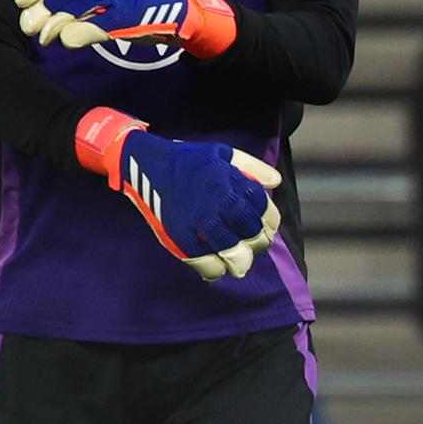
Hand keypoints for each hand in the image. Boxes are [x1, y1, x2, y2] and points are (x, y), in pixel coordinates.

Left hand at [18, 0, 233, 55]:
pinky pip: (96, 27)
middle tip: (28, 25)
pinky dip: (77, 34)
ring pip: (78, 7)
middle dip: (43, 8)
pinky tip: (65, 41)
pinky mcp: (128, 19)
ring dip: (56, 23)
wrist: (170, 12)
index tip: (21, 1)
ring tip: (43, 37)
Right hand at [76, 110, 284, 280]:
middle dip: (257, 245)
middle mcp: (221, 203)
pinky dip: (216, 270)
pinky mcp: (181, 237)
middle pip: (254, 236)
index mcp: (234, 183)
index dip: (268, 226)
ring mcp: (200, 222)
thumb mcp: (223, 153)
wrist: (147, 164)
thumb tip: (275, 182)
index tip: (263, 230)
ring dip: (240, 262)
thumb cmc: (188, 159)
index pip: (266, 214)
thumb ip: (252, 168)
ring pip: (235, 254)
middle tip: (251, 248)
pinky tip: (216, 267)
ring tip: (238, 264)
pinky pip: (208, 265)